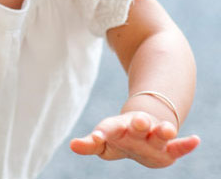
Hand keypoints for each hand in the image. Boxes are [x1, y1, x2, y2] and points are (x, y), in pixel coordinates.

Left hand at [70, 111, 199, 167]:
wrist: (142, 128)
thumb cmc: (119, 137)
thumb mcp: (104, 142)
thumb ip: (90, 144)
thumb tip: (72, 145)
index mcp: (118, 128)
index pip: (108, 129)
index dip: (100, 134)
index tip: (94, 138)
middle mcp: (137, 128)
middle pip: (137, 126)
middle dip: (138, 123)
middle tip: (138, 121)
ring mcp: (153, 135)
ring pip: (159, 132)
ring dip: (162, 129)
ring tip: (167, 129)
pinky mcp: (169, 147)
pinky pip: (179, 146)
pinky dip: (186, 143)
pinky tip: (195, 139)